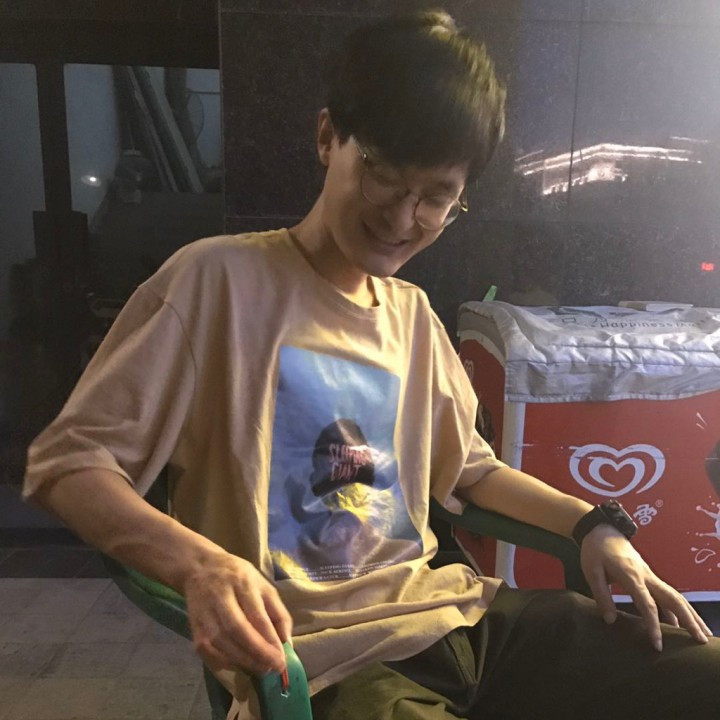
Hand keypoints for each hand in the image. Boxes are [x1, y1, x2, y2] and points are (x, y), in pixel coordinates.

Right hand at [182, 550, 291, 674]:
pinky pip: (208, 652)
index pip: (256, 615)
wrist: (200, 569)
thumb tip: (287, 642)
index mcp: (242, 582)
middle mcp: (220, 597)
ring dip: (244, 661)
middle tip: (273, 667)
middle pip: (237, 630)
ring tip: (262, 669)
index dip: (269, 639)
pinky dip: (225, 663)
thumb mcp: (263, 585)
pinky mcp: (195, 628)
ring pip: (222, 643)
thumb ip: (278, 612)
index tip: (282, 658)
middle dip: (257, 653)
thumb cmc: (238, 577)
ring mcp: (204, 613)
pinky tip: (241, 665)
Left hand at [580, 524, 712, 650]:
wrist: (602, 529)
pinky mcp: (649, 576)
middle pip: (673, 599)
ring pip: (675, 596)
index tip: (658, 645)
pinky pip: (668, 594)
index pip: (647, 604)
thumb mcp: (591, 571)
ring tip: (702, 635)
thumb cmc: (595, 550)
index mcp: (632, 576)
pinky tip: (680, 624)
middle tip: (701, 641)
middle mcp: (647, 576)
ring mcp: (650, 576)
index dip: (654, 626)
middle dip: (689, 620)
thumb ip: (602, 595)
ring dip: (690, 615)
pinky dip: (677, 609)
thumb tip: (610, 621)